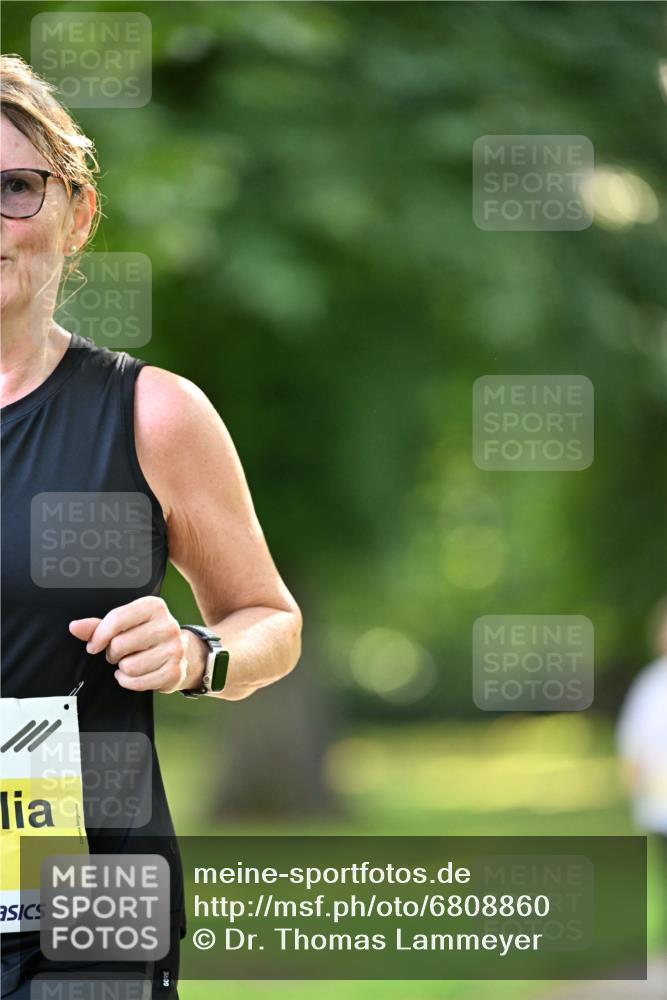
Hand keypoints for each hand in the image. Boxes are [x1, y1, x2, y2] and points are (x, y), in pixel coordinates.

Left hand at [69, 596, 206, 693]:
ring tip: (130, 661)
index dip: (99, 635)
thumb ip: (99, 625)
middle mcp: (167, 625)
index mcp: (154, 606)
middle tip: (120, 652)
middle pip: (119, 644)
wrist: (181, 653)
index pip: (117, 619)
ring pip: (128, 666)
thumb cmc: (147, 635)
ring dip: (122, 668)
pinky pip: (137, 682)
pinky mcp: (173, 671)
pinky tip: (134, 674)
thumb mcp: (125, 624)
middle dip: (113, 653)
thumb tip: (75, 627)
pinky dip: (129, 681)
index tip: (94, 645)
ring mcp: (174, 649)